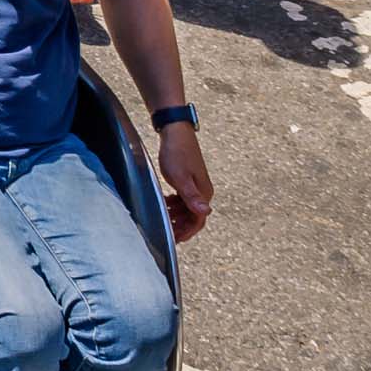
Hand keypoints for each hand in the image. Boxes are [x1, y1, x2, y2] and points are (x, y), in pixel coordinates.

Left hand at [159, 123, 213, 242]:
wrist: (175, 131)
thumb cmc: (176, 153)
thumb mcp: (180, 178)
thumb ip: (191, 197)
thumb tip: (206, 213)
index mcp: (203, 192)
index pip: (198, 221)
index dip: (186, 232)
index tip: (174, 239)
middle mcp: (203, 190)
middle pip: (193, 216)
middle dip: (180, 226)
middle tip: (166, 231)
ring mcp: (196, 184)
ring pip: (187, 208)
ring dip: (176, 215)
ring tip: (163, 217)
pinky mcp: (189, 178)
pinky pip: (183, 198)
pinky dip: (175, 203)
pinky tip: (165, 202)